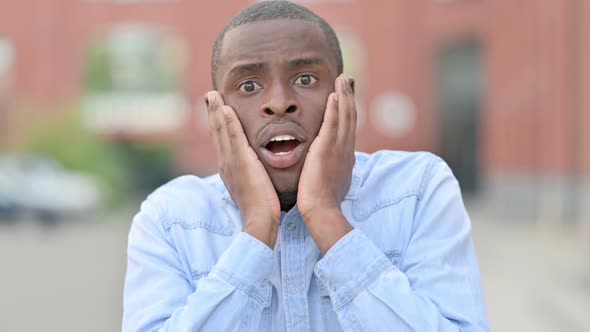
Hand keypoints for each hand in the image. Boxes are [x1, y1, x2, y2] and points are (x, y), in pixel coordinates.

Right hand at [206, 91, 280, 247]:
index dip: (218, 124)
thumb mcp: (253, 188)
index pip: (221, 141)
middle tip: (210, 95)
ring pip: (221, 132)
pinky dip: (228, 122)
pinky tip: (226, 108)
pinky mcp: (241, 162)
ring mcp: (231, 162)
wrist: (259, 220)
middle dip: (213, 113)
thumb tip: (255, 172)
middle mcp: (226, 163)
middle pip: (216, 133)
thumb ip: (252, 176)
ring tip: (213, 95)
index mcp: (229, 169)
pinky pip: (233, 138)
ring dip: (217, 111)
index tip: (217, 109)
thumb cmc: (261, 208)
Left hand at [297, 75, 355, 252]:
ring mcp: (338, 149)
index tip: (346, 97)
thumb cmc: (323, 202)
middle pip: (351, 117)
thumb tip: (335, 169)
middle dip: (350, 97)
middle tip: (348, 80)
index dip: (349, 110)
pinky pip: (333, 124)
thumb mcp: (333, 182)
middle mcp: (346, 149)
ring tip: (342, 79)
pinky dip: (335, 108)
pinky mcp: (327, 149)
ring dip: (344, 96)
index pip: (349, 128)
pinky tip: (334, 94)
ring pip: (345, 116)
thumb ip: (333, 171)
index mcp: (346, 157)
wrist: (321, 210)